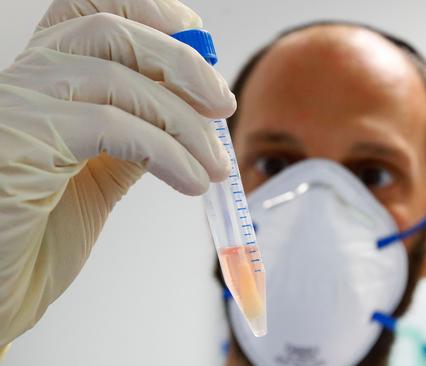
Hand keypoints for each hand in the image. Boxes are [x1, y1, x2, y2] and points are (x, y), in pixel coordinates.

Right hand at [0, 0, 234, 351]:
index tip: (198, 37)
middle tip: (223, 106)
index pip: (91, 11)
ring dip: (185, 123)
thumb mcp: (97, 179)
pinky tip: (192, 181)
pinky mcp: (18, 139)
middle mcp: (23, 79)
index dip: (150, 12)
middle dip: (182, 64)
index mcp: (42, 79)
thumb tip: (184, 116)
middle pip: (112, 33)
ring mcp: (15, 106)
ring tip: (216, 165)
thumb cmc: (32, 240)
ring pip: (119, 79)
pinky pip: (112, 127)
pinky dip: (166, 152)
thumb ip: (133, 138)